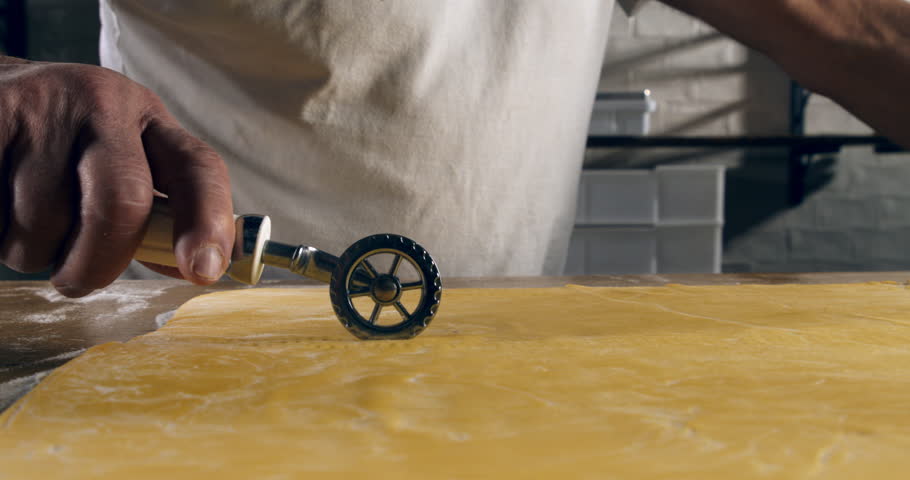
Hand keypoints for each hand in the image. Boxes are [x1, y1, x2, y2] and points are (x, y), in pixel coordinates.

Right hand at [0, 57, 233, 296]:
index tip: (203, 270)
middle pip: (121, 205)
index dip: (208, 221)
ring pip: (40, 225)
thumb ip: (154, 213)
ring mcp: (39, 109)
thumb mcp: (116, 160)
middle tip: (77, 280)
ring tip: (18, 217)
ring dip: (30, 250)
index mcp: (146, 117)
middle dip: (99, 263)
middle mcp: (100, 103)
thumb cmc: (58, 149)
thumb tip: (195, 268)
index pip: (197, 167)